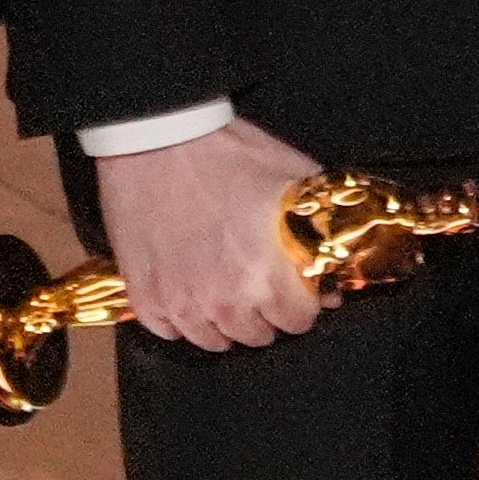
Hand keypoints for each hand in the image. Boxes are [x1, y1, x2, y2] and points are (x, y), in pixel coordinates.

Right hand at [99, 119, 329, 348]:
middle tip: (261, 284)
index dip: (304, 303)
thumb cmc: (228, 155)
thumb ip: (322, 231)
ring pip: (213, 340)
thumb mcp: (296, 181)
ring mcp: (178, 302)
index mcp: (265, 276)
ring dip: (225, 321)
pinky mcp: (144, 295)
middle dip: (267, 312)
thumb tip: (334, 272)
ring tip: (226, 289)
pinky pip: (168, 331)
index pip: (298, 322)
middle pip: (257, 335)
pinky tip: (189, 292)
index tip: (298, 289)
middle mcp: (222, 300)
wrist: (159, 139)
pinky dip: (181, 318)